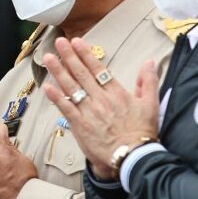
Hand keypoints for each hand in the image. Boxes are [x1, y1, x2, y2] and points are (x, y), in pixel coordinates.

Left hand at [41, 37, 159, 178]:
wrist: (133, 157)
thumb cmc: (142, 132)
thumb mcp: (151, 104)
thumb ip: (148, 81)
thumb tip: (149, 61)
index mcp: (116, 93)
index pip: (98, 69)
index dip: (85, 54)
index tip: (76, 41)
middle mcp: (100, 99)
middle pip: (81, 74)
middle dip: (68, 56)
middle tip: (58, 42)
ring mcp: (89, 111)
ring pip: (71, 87)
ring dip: (58, 71)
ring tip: (48, 57)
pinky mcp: (80, 125)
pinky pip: (65, 108)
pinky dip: (56, 97)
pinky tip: (46, 86)